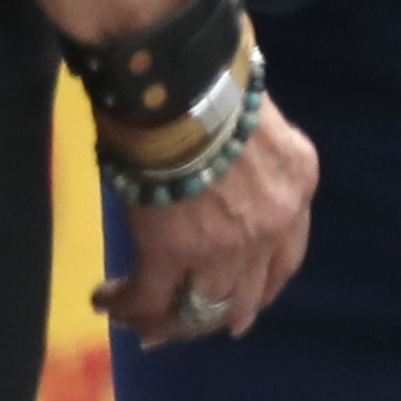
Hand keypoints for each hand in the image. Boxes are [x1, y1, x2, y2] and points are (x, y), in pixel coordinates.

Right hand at [93, 92, 318, 347]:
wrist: (184, 78)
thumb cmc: (217, 77)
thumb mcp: (256, 118)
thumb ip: (250, 156)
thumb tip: (219, 164)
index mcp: (296, 186)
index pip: (286, 258)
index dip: (261, 285)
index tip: (243, 301)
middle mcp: (270, 227)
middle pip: (243, 294)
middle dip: (214, 315)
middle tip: (186, 324)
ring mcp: (222, 247)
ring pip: (196, 309)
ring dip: (165, 321)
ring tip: (137, 322)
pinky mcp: (170, 253)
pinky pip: (147, 296)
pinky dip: (124, 303)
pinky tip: (105, 300)